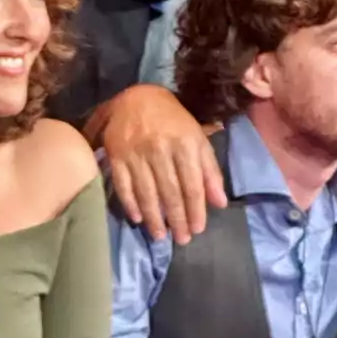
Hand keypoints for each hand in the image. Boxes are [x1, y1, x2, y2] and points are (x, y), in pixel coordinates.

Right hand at [97, 84, 225, 243]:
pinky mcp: (116, 156)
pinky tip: (137, 218)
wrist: (136, 98)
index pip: (192, 184)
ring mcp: (136, 153)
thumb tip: (219, 203)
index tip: (198, 229)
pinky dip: (130, 203)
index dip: (196, 209)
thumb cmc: (173, 121)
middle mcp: (161, 149)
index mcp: (185, 143)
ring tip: (160, 236)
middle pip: (171, 192)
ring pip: (147, 192)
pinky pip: (123, 185)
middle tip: (181, 239)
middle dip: (177, 218)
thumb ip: (209, 170)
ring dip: (154, 217)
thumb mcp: (197, 139)